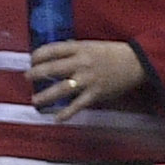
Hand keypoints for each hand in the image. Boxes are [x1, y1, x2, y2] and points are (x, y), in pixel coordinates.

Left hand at [29, 37, 145, 112]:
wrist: (137, 63)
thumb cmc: (113, 53)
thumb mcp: (91, 46)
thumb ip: (74, 50)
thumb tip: (56, 54)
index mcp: (80, 48)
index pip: (52, 49)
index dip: (38, 55)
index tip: (32, 59)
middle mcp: (81, 63)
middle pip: (52, 68)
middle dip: (36, 73)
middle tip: (27, 77)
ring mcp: (88, 79)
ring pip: (61, 88)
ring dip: (46, 95)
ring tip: (35, 100)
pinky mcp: (96, 93)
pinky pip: (78, 105)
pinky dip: (67, 113)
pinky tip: (57, 118)